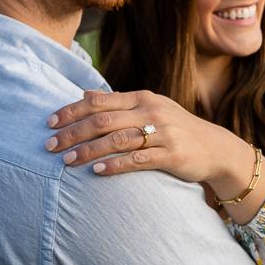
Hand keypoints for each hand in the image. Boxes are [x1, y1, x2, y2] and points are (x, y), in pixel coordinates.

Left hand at [45, 89, 246, 184]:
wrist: (215, 148)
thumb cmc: (176, 128)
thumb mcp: (150, 108)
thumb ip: (117, 103)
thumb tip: (84, 93)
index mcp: (142, 98)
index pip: (99, 101)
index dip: (71, 111)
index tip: (48, 122)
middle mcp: (151, 111)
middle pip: (103, 120)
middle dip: (73, 132)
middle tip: (49, 145)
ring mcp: (163, 132)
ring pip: (117, 140)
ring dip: (88, 151)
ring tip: (67, 161)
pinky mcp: (172, 154)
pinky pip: (138, 159)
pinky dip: (116, 165)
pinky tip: (97, 172)